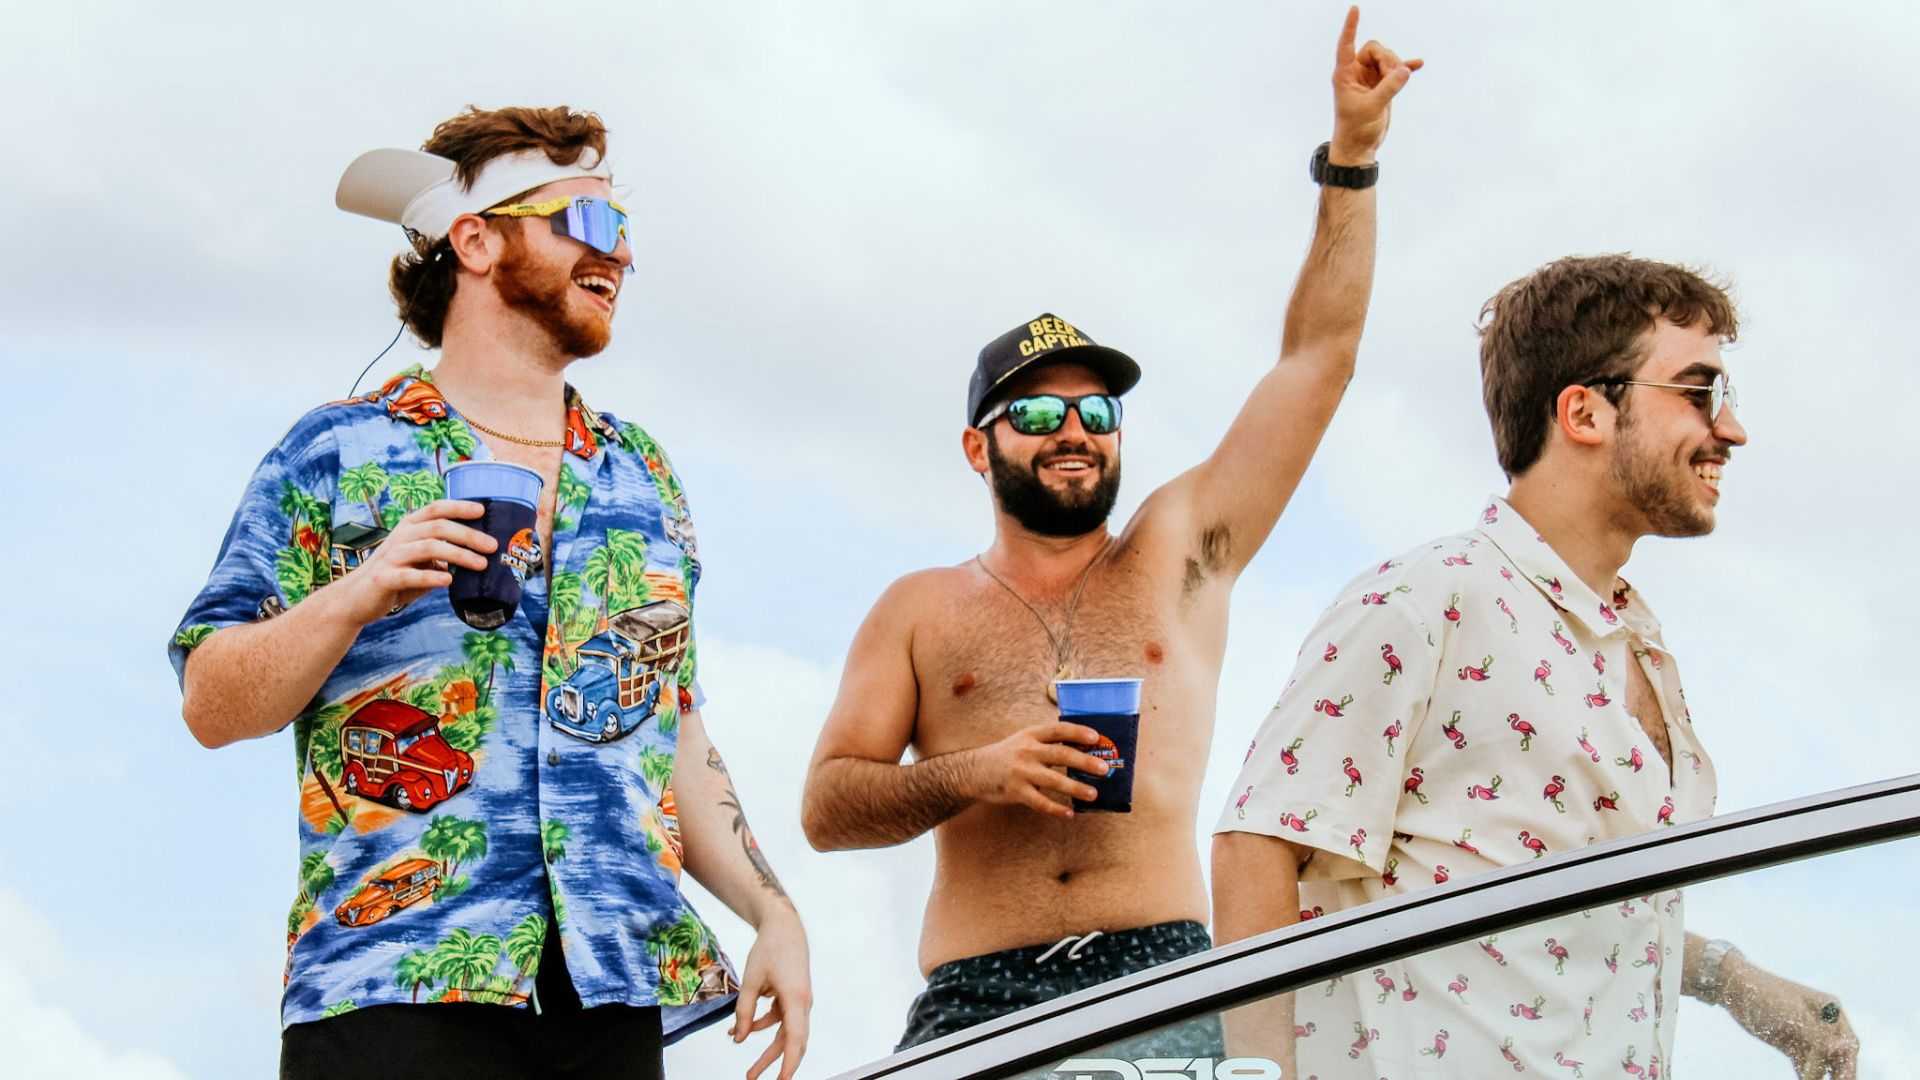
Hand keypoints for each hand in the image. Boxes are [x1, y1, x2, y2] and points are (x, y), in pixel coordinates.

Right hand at [333, 499, 493, 624]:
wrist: (355, 599)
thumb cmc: (395, 577)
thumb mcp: (420, 562)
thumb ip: (442, 557)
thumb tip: (479, 556)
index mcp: (409, 528)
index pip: (435, 509)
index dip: (459, 507)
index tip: (482, 510)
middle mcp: (400, 537)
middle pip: (438, 527)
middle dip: (468, 535)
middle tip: (492, 546)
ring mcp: (391, 557)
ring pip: (428, 548)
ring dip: (458, 555)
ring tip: (481, 564)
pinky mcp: (384, 578)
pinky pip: (410, 575)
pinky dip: (430, 577)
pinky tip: (448, 581)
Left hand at [731, 909, 811, 1079]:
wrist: (785, 927)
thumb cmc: (771, 949)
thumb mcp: (750, 981)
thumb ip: (743, 1011)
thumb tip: (738, 1037)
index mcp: (795, 998)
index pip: (795, 1039)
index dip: (789, 1064)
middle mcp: (803, 1003)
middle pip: (790, 1042)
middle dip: (773, 1063)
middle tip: (753, 1077)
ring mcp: (800, 1001)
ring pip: (786, 1034)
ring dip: (768, 1050)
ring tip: (750, 1067)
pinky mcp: (794, 998)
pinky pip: (781, 1020)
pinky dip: (764, 1027)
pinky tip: (743, 1030)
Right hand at [969, 722, 1108, 818]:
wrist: (974, 771)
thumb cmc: (1006, 755)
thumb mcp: (1023, 740)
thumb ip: (1047, 743)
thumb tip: (1082, 747)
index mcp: (1031, 735)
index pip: (1058, 730)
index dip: (1078, 732)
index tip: (1096, 737)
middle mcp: (1027, 751)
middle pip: (1060, 754)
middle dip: (1084, 762)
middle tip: (1103, 769)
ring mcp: (1021, 772)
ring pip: (1053, 780)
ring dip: (1075, 788)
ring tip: (1093, 794)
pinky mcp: (1016, 791)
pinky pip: (1040, 802)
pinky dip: (1055, 809)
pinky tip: (1069, 814)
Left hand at [1329, 6, 1421, 163]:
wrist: (1360, 147)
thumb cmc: (1356, 129)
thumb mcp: (1372, 107)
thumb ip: (1389, 87)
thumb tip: (1404, 69)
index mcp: (1345, 75)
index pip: (1346, 45)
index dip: (1351, 27)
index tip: (1355, 9)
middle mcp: (1356, 73)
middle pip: (1375, 49)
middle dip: (1387, 59)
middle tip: (1393, 76)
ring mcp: (1370, 79)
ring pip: (1387, 58)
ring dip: (1396, 66)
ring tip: (1399, 82)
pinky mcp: (1383, 86)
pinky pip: (1396, 71)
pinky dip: (1405, 68)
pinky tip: (1418, 64)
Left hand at [1724, 956, 1858, 1079]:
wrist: (1734, 989)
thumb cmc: (1766, 995)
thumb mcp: (1793, 1014)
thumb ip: (1818, 1036)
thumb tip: (1843, 1049)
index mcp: (1830, 1011)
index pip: (1847, 1043)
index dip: (1849, 1065)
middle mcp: (1823, 1024)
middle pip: (1837, 1056)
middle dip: (1839, 1075)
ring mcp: (1807, 1035)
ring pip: (1822, 1063)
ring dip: (1822, 1077)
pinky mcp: (1791, 1044)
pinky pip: (1805, 1065)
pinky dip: (1807, 1076)